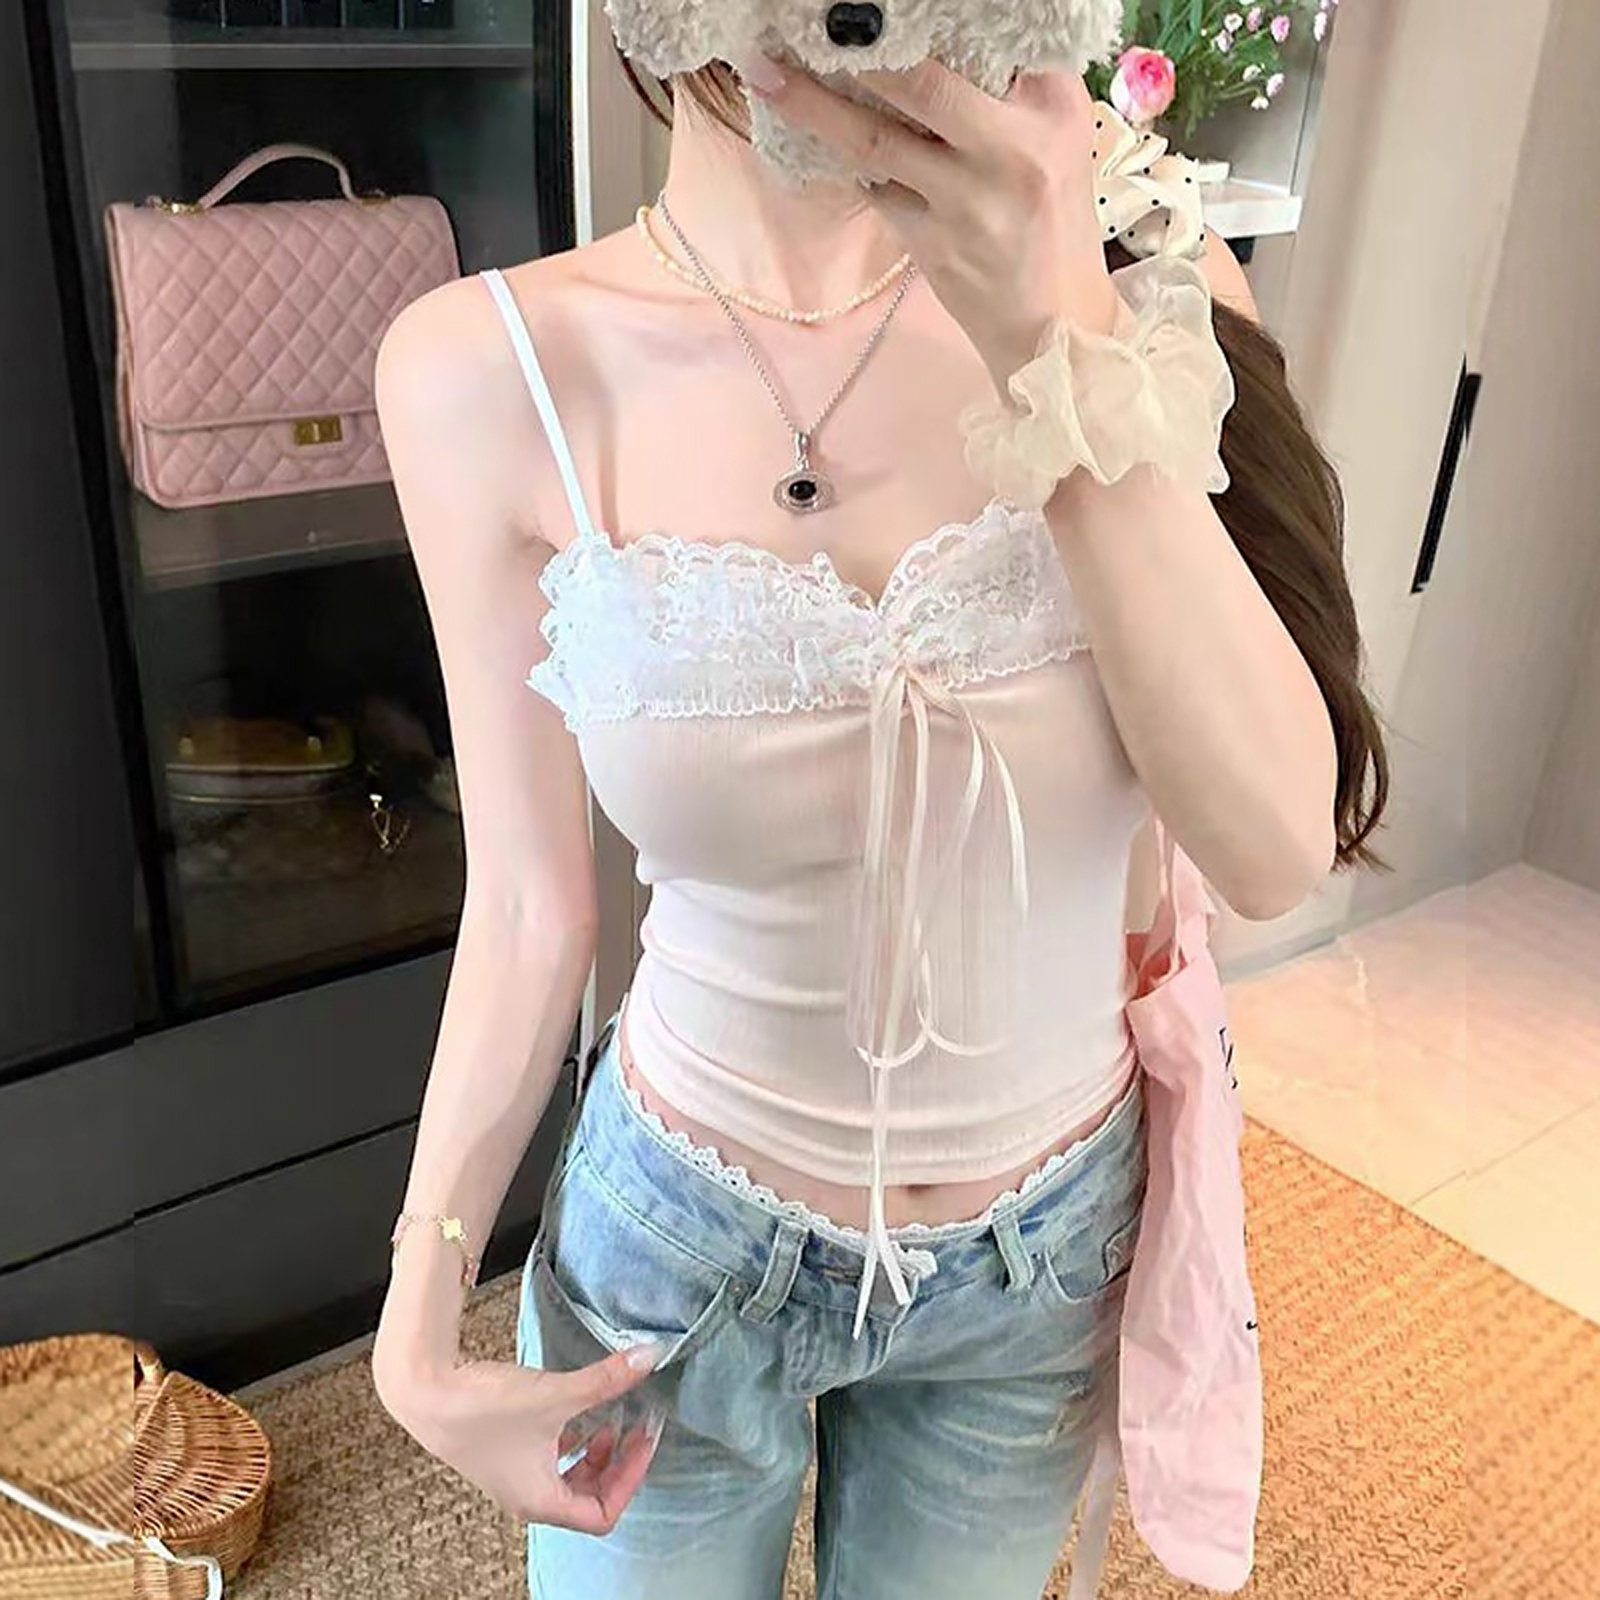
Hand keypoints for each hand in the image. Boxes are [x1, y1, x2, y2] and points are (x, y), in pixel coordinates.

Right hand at [374, 1344, 667, 1532]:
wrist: (426, 1391)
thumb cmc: (485, 1407)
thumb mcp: (557, 1394)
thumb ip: (607, 1379)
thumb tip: (650, 1357)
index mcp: (543, 1501)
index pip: (603, 1514)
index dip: (631, 1478)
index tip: (645, 1439)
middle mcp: (528, 1497)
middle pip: (588, 1499)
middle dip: (617, 1465)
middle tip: (635, 1426)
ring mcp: (513, 1477)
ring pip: (568, 1479)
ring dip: (594, 1452)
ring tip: (610, 1416)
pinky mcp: (503, 1453)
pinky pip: (548, 1459)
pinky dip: (570, 1440)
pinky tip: (576, 1407)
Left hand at [736, 55, 1120, 393]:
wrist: (1054, 324)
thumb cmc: (1055, 222)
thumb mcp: (1061, 138)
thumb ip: (1017, 86)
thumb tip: (944, 40)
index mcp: (1050, 111)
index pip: (984, 46)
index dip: (914, 27)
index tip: (862, 11)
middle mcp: (1009, 151)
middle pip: (920, 87)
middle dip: (854, 53)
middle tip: (794, 30)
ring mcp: (964, 202)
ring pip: (876, 142)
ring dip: (814, 108)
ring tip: (766, 77)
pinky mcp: (930, 244)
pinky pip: (876, 190)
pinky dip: (848, 162)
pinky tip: (810, 138)